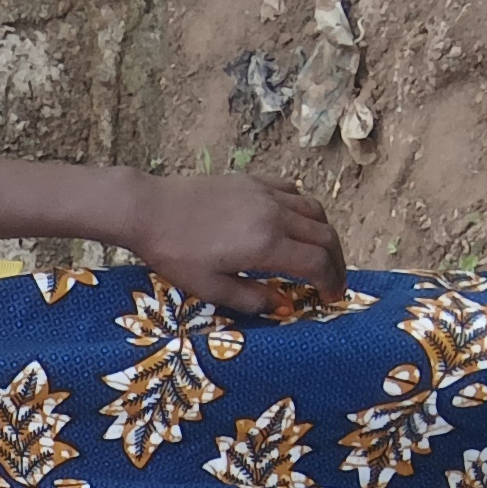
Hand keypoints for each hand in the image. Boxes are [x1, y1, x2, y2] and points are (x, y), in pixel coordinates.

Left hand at [121, 169, 344, 313]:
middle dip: (336, 262)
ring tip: (320, 256)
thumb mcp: (210, 288)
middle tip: (334, 282)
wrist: (150, 210)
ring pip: (315, 211)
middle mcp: (274, 215)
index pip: (317, 263)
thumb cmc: (175, 254)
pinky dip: (305, 211)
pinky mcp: (255, 181)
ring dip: (325, 235)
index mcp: (266, 244)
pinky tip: (296, 226)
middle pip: (325, 235)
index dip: (331, 283)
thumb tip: (284, 305)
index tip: (332, 298)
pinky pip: (294, 193)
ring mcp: (266, 194)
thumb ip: (251, 298)